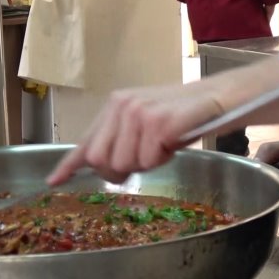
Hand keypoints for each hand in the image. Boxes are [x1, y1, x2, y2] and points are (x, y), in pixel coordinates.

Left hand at [46, 83, 224, 184]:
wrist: (223, 97)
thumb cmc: (185, 115)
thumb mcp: (145, 123)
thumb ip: (120, 139)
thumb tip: (98, 166)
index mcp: (116, 105)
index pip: (87, 141)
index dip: (70, 164)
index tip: (54, 180)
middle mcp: (123, 105)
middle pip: (101, 161)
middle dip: (120, 171)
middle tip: (144, 161)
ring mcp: (140, 113)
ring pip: (125, 165)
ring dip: (148, 164)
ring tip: (164, 145)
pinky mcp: (159, 123)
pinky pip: (149, 162)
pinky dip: (164, 160)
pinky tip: (175, 143)